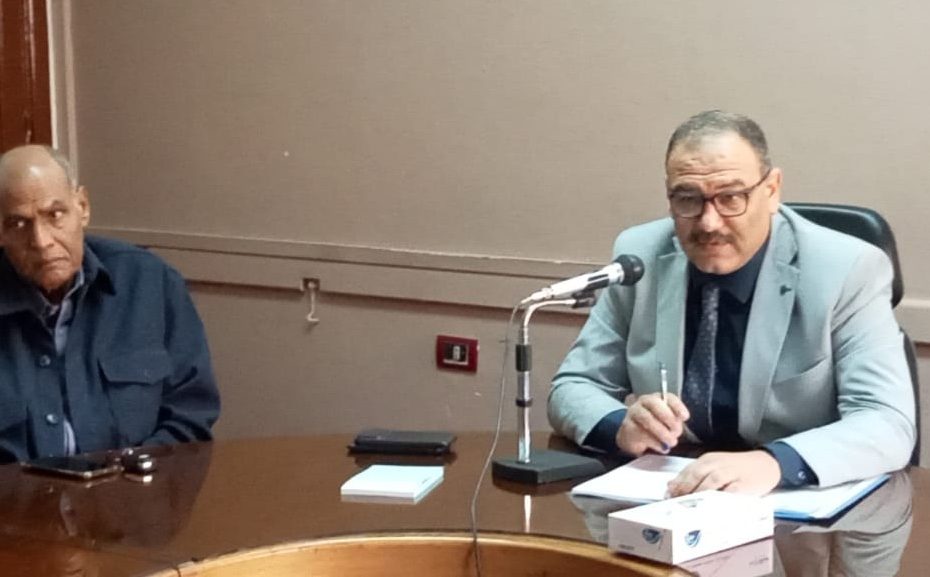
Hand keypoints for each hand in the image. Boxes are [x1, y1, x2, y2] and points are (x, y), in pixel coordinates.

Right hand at [615, 393, 689, 455]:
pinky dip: (654, 442)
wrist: (632, 436)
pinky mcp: (628, 427)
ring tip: (671, 442)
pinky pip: (641, 433)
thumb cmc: (655, 427)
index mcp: (657, 398)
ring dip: (661, 432)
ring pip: (647, 419)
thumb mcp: (667, 423)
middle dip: (668, 417)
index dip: (677, 406)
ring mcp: (634, 413)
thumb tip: (677, 428)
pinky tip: (661, 447)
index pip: (668, 397)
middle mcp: (644, 402)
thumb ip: (674, 422)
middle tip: (677, 431)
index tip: (685, 417)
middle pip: (655, 404)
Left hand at [666, 451, 781, 496]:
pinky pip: (730, 492)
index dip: (677, 483)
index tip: (667, 495)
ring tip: (689, 506)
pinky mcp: (744, 484)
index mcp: (708, 460)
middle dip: (684, 489)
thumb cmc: (737, 468)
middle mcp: (717, 464)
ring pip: (711, 481)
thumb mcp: (714, 467)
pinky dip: (721, 499)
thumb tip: (670, 485)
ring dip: (699, 493)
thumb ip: (694, 475)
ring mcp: (731, 473)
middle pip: (696, 474)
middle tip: (675, 502)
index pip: (688, 470)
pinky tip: (712, 507)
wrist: (766, 464)